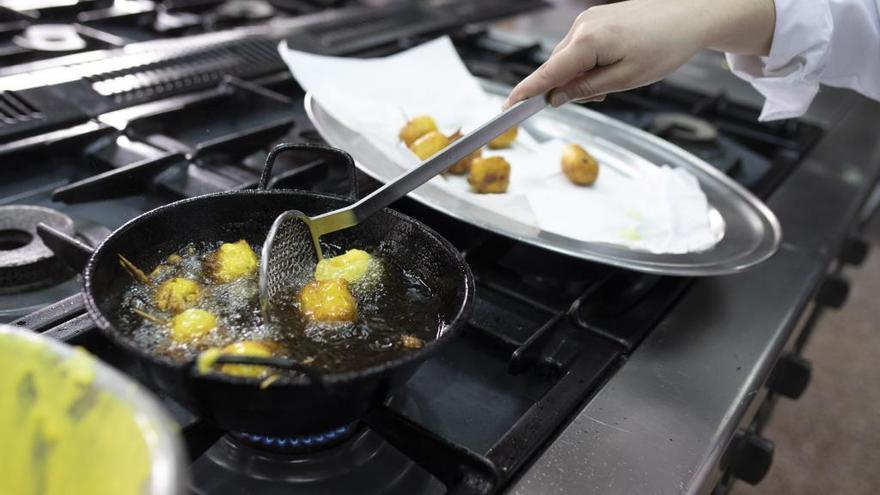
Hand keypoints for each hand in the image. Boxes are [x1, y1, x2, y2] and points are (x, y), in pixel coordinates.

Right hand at [504, 0, 774, 107]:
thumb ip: (586, 89)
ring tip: (616, 80)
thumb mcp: (625, 79)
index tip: (507, 109)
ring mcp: (587, 20)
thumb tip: (556, 97)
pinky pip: (580, 49)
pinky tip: (613, 66)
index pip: (547, 73)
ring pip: (569, 61)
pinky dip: (589, 65)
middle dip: (569, 89)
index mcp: (588, 41)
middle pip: (557, 69)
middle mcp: (581, 26)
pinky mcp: (595, 19)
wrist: (691, 14)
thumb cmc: (665, 45)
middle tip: (601, 98)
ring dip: (582, 78)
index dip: (525, 94)